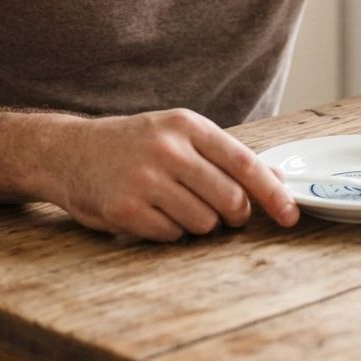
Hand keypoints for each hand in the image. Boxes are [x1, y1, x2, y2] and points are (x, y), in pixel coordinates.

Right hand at [47, 108, 298, 241]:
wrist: (69, 151)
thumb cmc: (134, 144)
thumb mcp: (178, 134)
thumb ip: (224, 156)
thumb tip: (276, 182)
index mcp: (187, 125)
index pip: (244, 163)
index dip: (273, 194)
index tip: (291, 215)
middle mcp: (168, 149)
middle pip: (231, 200)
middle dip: (234, 214)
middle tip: (223, 211)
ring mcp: (145, 180)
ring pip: (204, 222)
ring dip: (199, 223)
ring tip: (175, 204)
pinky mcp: (126, 210)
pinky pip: (173, 235)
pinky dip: (170, 231)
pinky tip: (152, 212)